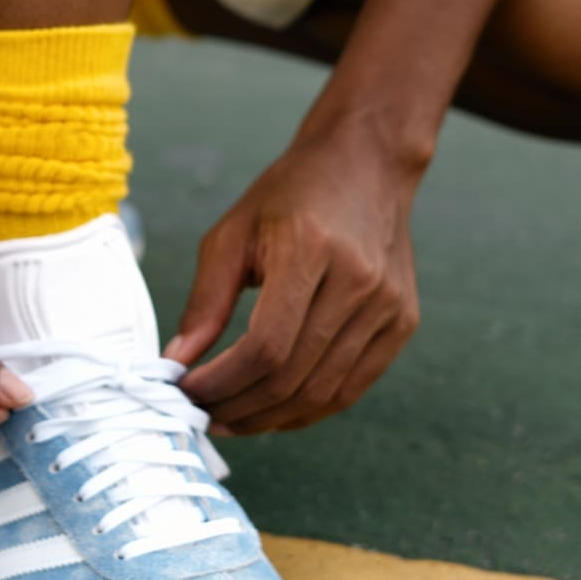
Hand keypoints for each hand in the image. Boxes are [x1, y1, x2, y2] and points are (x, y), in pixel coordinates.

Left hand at [165, 118, 419, 433]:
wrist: (368, 162)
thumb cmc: (293, 193)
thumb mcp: (233, 233)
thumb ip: (205, 301)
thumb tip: (177, 362)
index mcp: (310, 249)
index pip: (266, 347)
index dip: (222, 383)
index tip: (187, 392)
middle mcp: (359, 281)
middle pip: (293, 377)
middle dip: (239, 408)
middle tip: (203, 413)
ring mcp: (388, 306)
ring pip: (323, 392)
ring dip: (269, 418)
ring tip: (231, 417)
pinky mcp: (403, 322)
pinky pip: (351, 388)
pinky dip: (308, 410)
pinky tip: (272, 411)